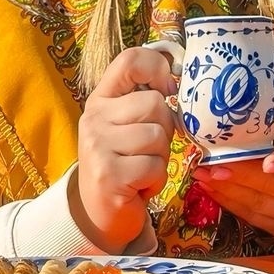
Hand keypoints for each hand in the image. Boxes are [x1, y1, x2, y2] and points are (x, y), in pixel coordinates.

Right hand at [71, 46, 178, 252]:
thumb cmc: (125, 161)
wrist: (100, 213)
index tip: (169, 89)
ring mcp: (97, 147)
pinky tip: (140, 186)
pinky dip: (157, 179)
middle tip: (149, 150)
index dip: (158, 67)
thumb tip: (180, 77)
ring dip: (161, 157)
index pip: (130, 60)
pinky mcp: (108, 176)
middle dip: (165, 129)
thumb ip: (146, 98)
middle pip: (155, 103)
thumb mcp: (129, 124)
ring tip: (142, 168)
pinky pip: (155, 166)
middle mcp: (94, 118)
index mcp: (101, 98)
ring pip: (158, 136)